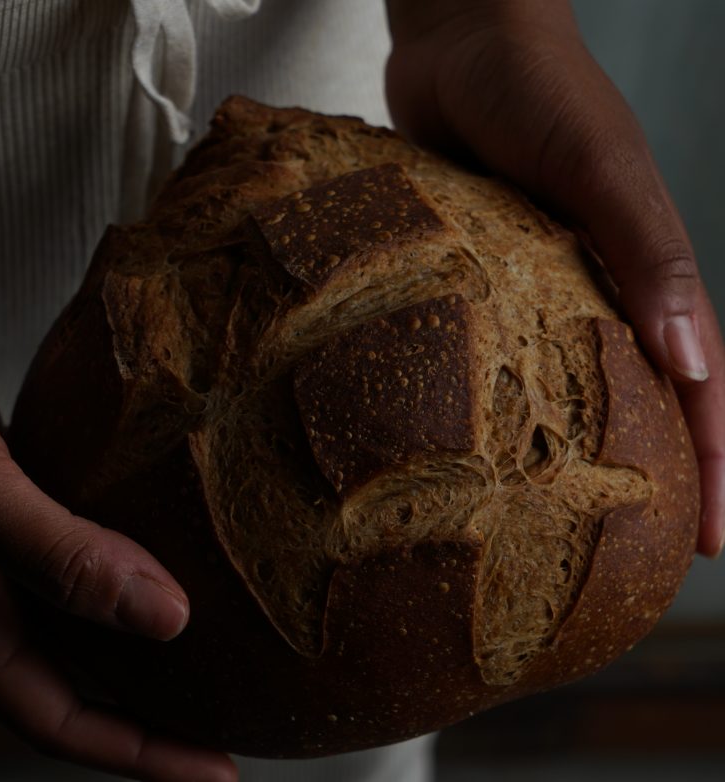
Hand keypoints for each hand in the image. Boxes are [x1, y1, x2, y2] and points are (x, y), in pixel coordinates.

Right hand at [0, 331, 235, 781]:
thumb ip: (56, 554)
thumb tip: (165, 619)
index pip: (63, 719)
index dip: (141, 755)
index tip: (219, 773)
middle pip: (83, 680)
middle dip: (154, 714)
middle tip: (230, 720)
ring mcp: (15, 550)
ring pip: (89, 620)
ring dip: (147, 639)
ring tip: (219, 646)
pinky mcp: (37, 501)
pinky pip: (95, 552)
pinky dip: (139, 562)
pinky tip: (180, 548)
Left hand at [385, 0, 724, 555]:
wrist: (455, 44)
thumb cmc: (535, 88)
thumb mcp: (600, 164)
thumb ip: (649, 249)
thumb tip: (694, 358)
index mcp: (642, 268)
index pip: (694, 383)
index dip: (712, 464)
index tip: (712, 541)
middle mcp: (594, 286)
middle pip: (635, 397)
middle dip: (650, 476)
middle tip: (638, 555)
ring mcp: (535, 286)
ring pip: (568, 384)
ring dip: (576, 450)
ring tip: (561, 521)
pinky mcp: (480, 277)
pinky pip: (498, 348)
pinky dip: (501, 398)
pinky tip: (476, 441)